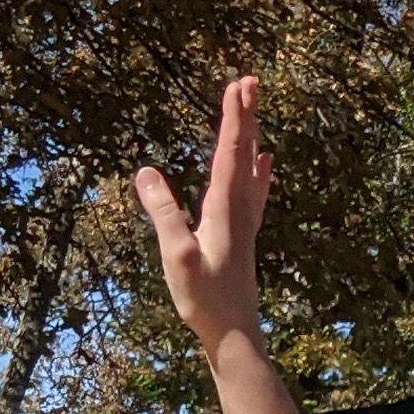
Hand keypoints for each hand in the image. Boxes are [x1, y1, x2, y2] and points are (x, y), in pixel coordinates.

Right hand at [135, 76, 273, 363]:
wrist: (235, 333)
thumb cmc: (204, 299)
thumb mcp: (176, 256)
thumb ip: (163, 214)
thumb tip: (146, 171)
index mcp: (224, 209)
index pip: (229, 152)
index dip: (234, 117)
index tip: (237, 85)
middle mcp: (240, 209)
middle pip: (244, 152)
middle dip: (247, 115)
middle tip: (251, 80)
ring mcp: (245, 222)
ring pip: (251, 167)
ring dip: (251, 135)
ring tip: (255, 108)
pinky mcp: (243, 235)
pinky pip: (255, 191)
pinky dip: (260, 170)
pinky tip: (266, 162)